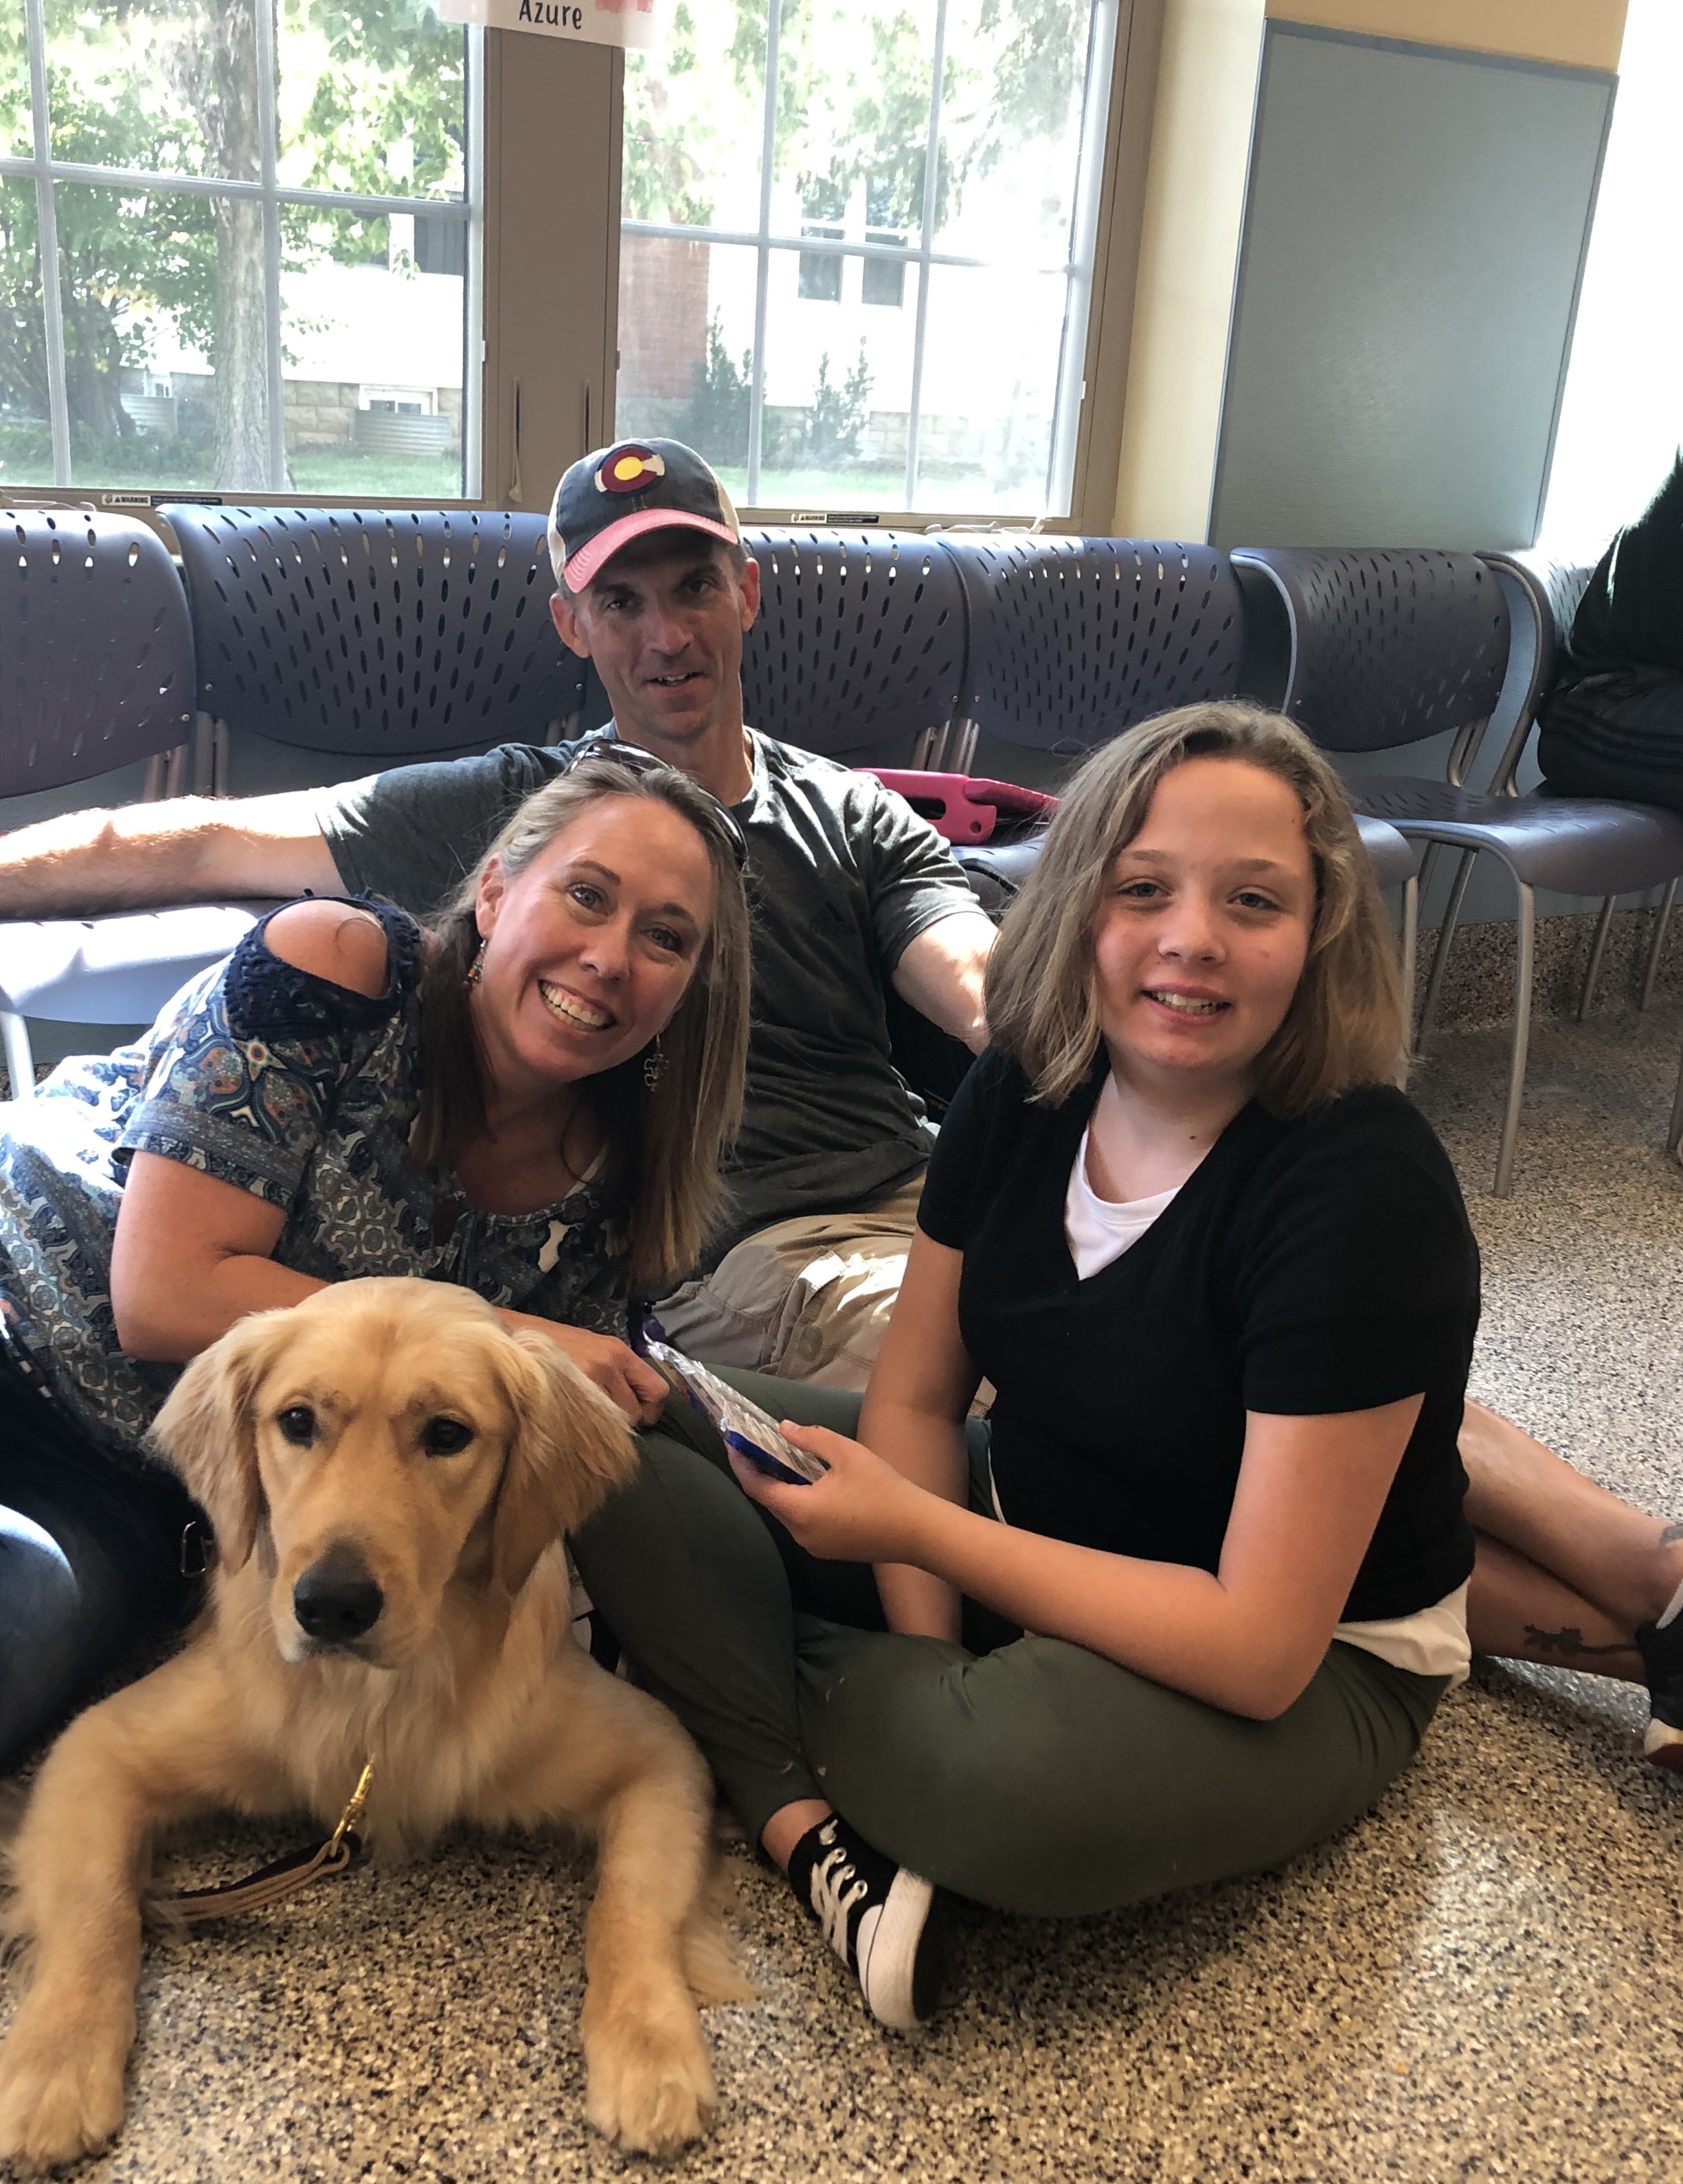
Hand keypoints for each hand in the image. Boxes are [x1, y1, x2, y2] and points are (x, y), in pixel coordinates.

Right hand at [502, 1312, 667, 1425]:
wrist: (506, 1338)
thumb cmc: (548, 1346)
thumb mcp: (588, 1348)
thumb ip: (612, 1373)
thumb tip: (632, 1406)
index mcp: (617, 1351)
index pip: (657, 1391)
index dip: (649, 1410)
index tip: (636, 1416)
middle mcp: (609, 1365)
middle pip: (634, 1414)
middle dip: (620, 1422)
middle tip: (597, 1417)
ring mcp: (587, 1382)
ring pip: (612, 1426)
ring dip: (600, 1429)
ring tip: (578, 1418)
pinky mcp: (566, 1397)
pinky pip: (589, 1430)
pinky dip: (582, 1433)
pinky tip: (568, 1424)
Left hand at [728, 1421, 930, 1564]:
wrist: (917, 1531)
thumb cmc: (883, 1489)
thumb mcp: (847, 1454)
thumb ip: (810, 1438)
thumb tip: (783, 1429)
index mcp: (799, 1510)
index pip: (757, 1487)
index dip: (742, 1464)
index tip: (733, 1443)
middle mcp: (800, 1533)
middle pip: (770, 1501)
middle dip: (760, 1474)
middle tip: (756, 1447)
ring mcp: (814, 1546)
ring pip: (787, 1513)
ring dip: (781, 1488)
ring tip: (782, 1461)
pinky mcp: (829, 1550)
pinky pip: (803, 1523)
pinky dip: (798, 1502)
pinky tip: (809, 1484)